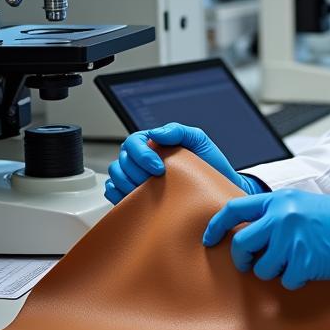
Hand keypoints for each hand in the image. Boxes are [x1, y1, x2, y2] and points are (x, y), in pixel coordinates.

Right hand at [104, 122, 265, 204]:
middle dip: (136, 172)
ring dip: (127, 184)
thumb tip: (155, 134)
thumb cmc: (209, 165)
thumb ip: (178, 131)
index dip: (142, 156)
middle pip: (122, 161)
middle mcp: (141, 158)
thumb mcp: (198, 140)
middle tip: (156, 181)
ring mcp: (136, 177)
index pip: (133, 143)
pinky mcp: (133, 195)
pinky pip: (114, 192)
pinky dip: (120, 195)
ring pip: (115, 176)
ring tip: (148, 191)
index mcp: (153, 142)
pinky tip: (136, 199)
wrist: (216, 191)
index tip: (159, 168)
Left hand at [203, 189, 329, 289]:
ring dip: (274, 270)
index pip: (234, 209)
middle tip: (252, 263)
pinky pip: (285, 280)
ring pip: (262, 267)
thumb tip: (248, 231)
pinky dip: (296, 279)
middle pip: (242, 244)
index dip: (216, 226)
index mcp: (279, 200)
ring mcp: (291, 239)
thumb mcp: (301, 203)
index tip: (210, 238)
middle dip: (244, 259)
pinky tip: (310, 267)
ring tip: (294, 261)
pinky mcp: (303, 261)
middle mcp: (281, 217)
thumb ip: (274, 212)